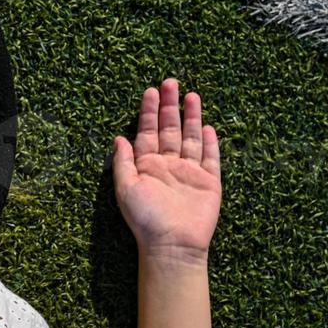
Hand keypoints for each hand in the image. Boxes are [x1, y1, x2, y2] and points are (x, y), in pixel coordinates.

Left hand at [111, 78, 221, 261]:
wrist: (172, 244)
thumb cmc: (145, 219)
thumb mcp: (125, 188)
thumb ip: (123, 162)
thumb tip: (118, 138)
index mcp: (146, 166)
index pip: (147, 132)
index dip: (148, 112)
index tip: (150, 91)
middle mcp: (167, 166)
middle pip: (169, 129)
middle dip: (169, 106)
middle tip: (170, 82)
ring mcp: (189, 173)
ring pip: (190, 138)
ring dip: (190, 117)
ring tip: (191, 95)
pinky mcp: (208, 182)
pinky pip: (209, 158)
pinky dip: (209, 142)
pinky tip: (207, 126)